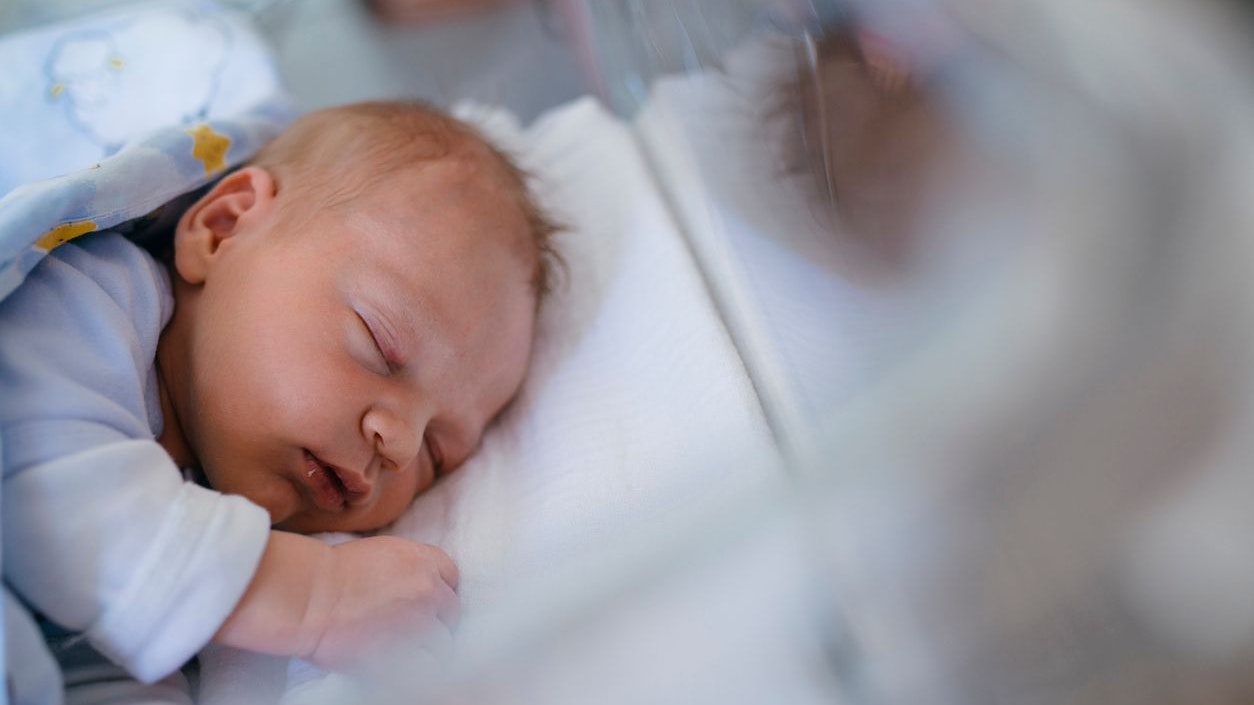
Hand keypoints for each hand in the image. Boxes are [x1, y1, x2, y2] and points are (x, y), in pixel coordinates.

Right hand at [301, 535, 459, 674]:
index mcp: (420, 559)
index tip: (429, 604)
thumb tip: (410, 585)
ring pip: (444, 643)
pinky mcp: (407, 652)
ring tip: (409, 654)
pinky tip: (406, 669)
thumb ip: (404, 568)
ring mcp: (420, 622)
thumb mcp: (376, 553)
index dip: (440, 592)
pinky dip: (422, 670)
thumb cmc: (328, 574)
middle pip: (451, 610)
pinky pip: (430, 667)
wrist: (307, 597)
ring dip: (430, 649)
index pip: (451, 577)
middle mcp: (428, 589)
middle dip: (437, 621)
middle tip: (416, 631)